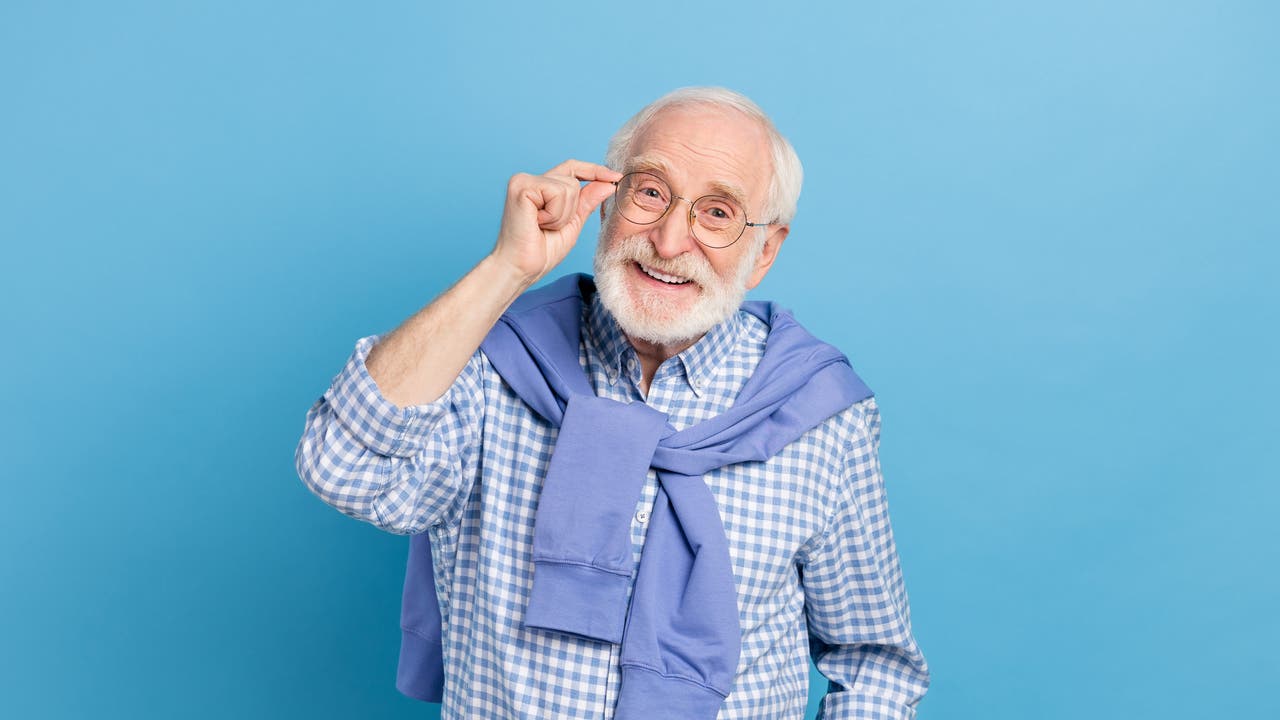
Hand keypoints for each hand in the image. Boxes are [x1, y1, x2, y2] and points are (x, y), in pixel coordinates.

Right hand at [491, 159, 621, 286]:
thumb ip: (587, 202)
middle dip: (571, 210)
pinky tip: (537, 223)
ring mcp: (524, 180)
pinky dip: (554, 215)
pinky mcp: (521, 186)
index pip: (573, 168)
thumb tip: (608, 183)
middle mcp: (531, 179)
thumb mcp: (572, 224)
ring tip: (542, 226)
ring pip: (568, 187)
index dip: (595, 170)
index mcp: (541, 187)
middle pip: (574, 180)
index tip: (616, 176)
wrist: (521, 268)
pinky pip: (557, 193)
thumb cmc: (541, 251)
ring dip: (562, 215)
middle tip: (549, 227)